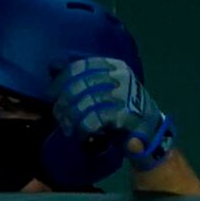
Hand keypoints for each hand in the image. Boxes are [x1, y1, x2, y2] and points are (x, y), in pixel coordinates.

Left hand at [53, 56, 175, 171]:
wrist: (148, 128)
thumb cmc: (119, 107)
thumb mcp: (100, 89)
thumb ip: (79, 78)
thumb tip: (53, 65)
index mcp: (113, 66)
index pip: (80, 67)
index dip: (60, 81)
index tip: (51, 96)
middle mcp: (119, 76)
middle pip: (78, 86)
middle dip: (63, 104)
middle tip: (59, 118)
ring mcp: (124, 94)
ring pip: (84, 103)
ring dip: (70, 119)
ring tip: (68, 128)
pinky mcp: (124, 114)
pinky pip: (93, 120)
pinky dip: (82, 129)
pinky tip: (81, 135)